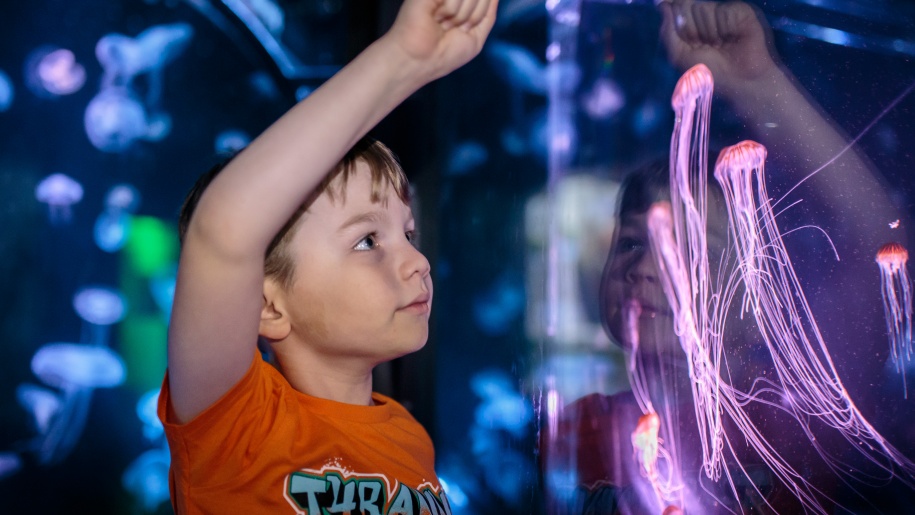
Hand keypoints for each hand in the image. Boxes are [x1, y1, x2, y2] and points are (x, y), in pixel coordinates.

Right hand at [386, 0, 497, 80]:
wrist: (422, 60)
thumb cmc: (445, 53)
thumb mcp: (477, 36)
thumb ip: (488, 12)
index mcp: (463, 2)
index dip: (481, 12)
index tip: (465, 28)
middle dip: (473, 15)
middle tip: (454, 28)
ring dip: (461, 15)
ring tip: (443, 24)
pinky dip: (450, 10)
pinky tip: (435, 17)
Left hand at [659, 0, 777, 96]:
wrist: (738, 80)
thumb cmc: (709, 70)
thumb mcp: (679, 55)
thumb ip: (668, 30)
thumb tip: (662, 5)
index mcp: (688, 25)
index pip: (673, 7)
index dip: (672, 13)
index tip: (678, 30)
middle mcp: (703, 16)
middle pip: (684, 6)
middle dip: (689, 29)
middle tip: (703, 44)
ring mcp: (720, 12)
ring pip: (701, 7)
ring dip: (708, 31)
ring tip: (719, 44)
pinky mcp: (738, 10)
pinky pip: (721, 10)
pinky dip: (724, 28)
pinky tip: (732, 37)